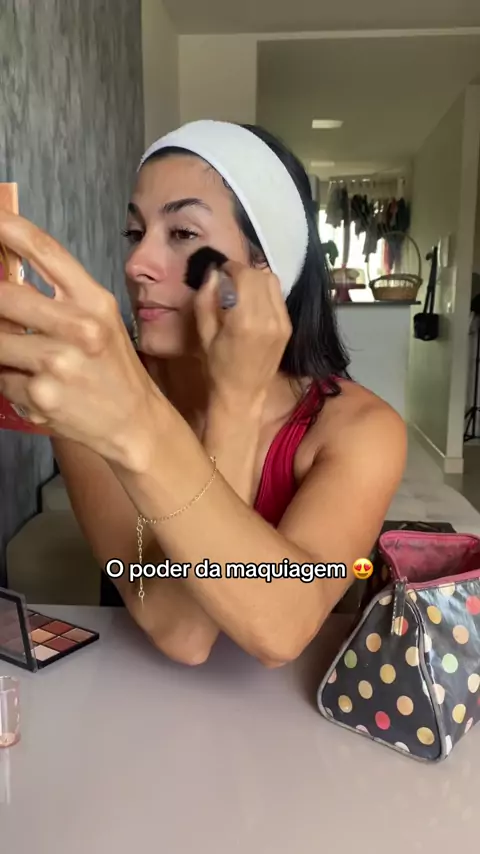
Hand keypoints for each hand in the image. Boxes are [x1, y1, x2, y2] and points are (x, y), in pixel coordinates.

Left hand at [0, 210, 159, 464]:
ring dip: (1, 346)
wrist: (134, 423)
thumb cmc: (113, 369)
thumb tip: (5, 267)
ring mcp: (58, 363)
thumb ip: (59, 293)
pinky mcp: (40, 396)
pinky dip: (8, 378)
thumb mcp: (99, 320)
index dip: (8, 226)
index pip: (44, 250)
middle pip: (4, 294)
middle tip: (4, 310)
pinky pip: (0, 377)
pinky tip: (32, 384)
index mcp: (94, 301)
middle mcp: (79, 328)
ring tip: (21, 355)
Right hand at [194, 261, 291, 408]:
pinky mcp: (288, 327)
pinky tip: (252, 302)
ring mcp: (282, 322)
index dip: (230, 268)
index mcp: (244, 320)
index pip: (244, 275)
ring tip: (240, 290)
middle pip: (260, 275)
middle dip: (242, 272)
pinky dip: (265, 292)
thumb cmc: (217, 367)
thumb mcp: (203, 334)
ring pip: (272, 282)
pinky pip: (278, 297)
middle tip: (228, 281)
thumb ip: (206, 299)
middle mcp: (268, 318)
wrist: (243, 394)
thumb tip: (214, 273)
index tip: (219, 272)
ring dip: (255, 279)